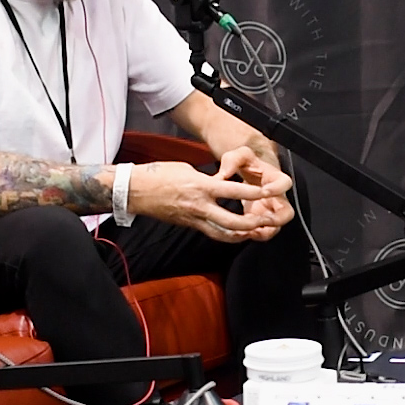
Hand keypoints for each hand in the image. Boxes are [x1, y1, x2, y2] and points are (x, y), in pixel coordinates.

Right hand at [128, 160, 286, 242]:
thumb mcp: (188, 169)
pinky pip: (212, 233)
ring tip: (257, 233)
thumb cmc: (159, 175)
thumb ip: (208, 179)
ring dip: (242, 236)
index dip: (253, 193)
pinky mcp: (189, 225)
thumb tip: (220, 183)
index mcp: (201, 186)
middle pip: (232, 222)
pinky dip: (226, 235)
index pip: (233, 191)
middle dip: (252, 224)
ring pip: (223, 234)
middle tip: (267, 222)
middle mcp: (199, 206)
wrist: (136, 190)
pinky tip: (236, 234)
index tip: (268, 192)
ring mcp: (194, 219)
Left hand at [215, 145, 295, 240]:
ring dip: (264, 231)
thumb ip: (233, 160)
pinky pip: (262, 232)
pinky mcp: (261, 220)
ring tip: (250, 232)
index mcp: (276, 179)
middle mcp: (278, 197)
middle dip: (276, 219)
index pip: (284, 184)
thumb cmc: (247, 164)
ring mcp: (271, 211)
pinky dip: (254, 234)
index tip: (265, 191)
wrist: (249, 173)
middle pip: (286, 213)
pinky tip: (242, 233)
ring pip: (274, 227)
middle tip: (262, 220)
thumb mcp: (239, 156)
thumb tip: (224, 174)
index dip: (276, 189)